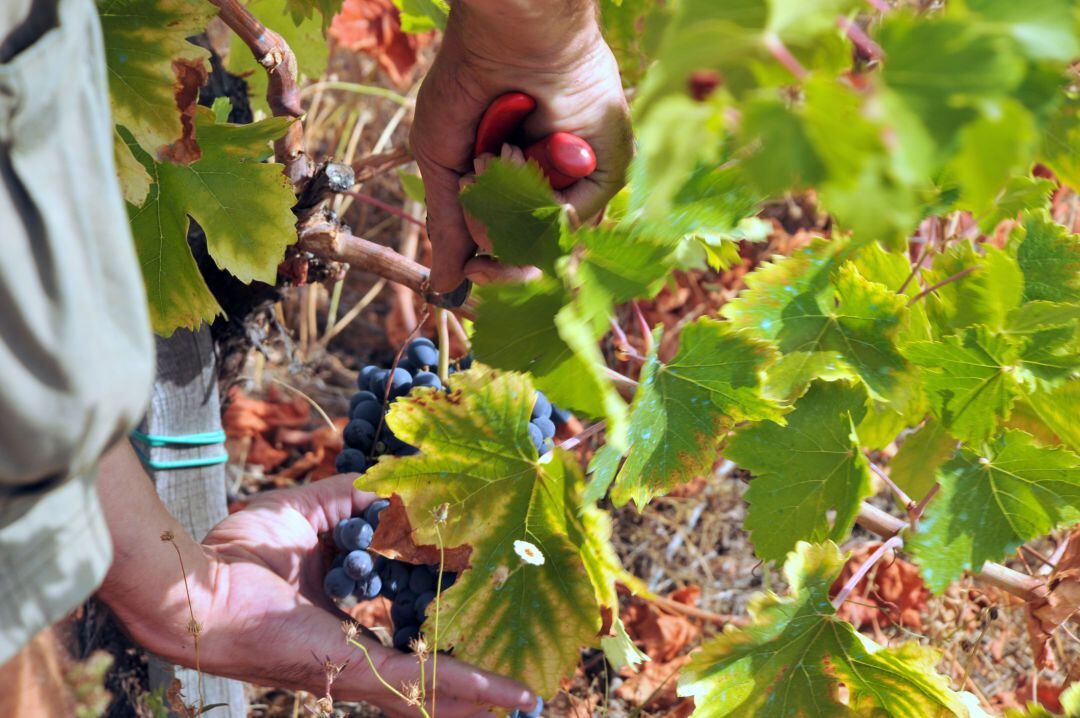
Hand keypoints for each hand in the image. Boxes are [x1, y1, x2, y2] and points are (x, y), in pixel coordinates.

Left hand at [202, 475, 538, 716]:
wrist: (200, 589)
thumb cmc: (243, 554)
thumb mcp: (312, 512)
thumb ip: (357, 497)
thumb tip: (399, 481)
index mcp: (347, 620)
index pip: (411, 627)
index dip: (449, 620)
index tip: (485, 608)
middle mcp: (359, 650)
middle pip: (431, 670)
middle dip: (473, 679)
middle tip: (520, 679)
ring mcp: (362, 667)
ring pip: (438, 686)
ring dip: (484, 694)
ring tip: (526, 700)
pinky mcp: (359, 669)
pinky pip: (426, 679)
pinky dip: (472, 687)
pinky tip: (510, 695)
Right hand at [411, 0, 631, 291]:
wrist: (504, 37)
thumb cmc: (468, 87)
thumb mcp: (444, 163)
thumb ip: (448, 227)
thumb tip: (443, 286)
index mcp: (516, 190)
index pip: (512, 251)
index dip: (491, 269)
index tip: (468, 273)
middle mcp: (552, 190)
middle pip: (536, 253)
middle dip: (499, 251)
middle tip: (477, 235)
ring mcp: (582, 180)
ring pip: (552, 235)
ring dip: (509, 208)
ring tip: (487, 158)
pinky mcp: (607, 165)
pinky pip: (578, 211)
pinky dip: (538, 192)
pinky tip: (511, 156)